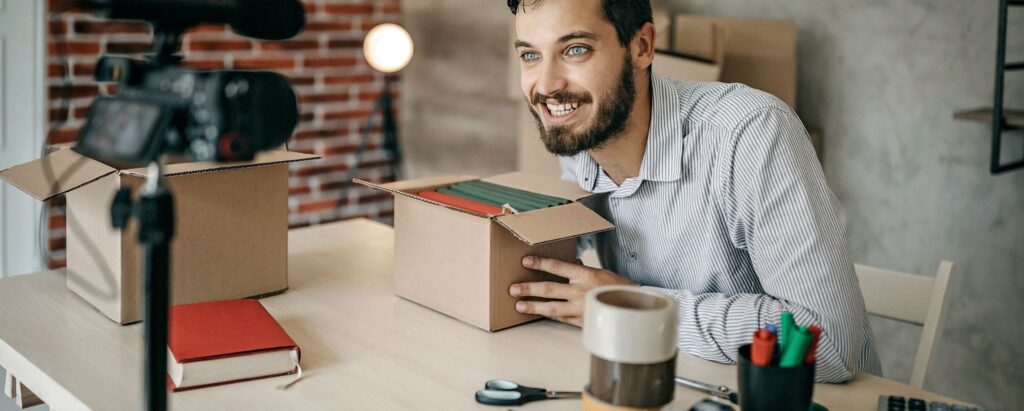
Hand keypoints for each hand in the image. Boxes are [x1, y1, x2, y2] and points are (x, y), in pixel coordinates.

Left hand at [509, 255, 636, 325]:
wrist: (635, 308)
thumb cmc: (620, 288)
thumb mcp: (603, 273)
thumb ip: (584, 271)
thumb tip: (573, 264)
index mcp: (586, 275)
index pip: (558, 266)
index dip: (540, 263)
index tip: (525, 261)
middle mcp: (581, 291)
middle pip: (549, 288)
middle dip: (528, 288)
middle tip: (512, 289)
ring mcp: (581, 308)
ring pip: (552, 307)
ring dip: (534, 306)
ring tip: (519, 306)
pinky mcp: (582, 322)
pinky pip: (562, 318)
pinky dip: (550, 316)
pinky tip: (540, 314)